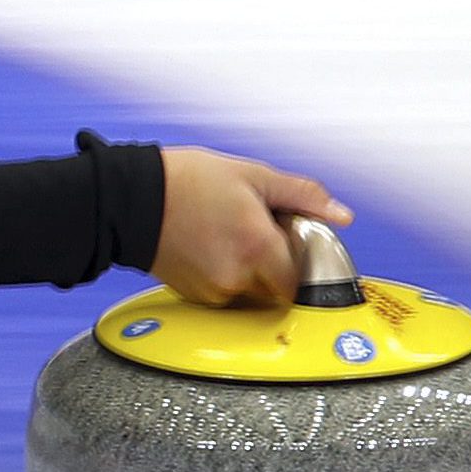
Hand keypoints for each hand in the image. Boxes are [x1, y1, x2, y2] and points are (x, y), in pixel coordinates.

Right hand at [153, 146, 352, 306]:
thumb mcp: (253, 175)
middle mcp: (238, 275)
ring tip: (225, 236)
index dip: (299, 257)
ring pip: (250, 291)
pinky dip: (224, 275)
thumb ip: (303, 196)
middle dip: (274, 265)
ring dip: (248, 270)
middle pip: (277, 287)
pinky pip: (224, 292)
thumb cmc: (186, 181)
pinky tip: (208, 247)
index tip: (288, 239)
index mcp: (260, 246)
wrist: (129, 199)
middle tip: (255, 233)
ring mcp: (213, 289)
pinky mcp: (193, 295)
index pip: (301, 276)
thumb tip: (341, 215)